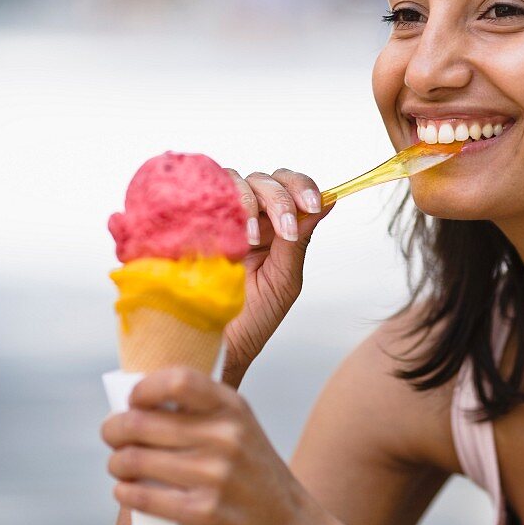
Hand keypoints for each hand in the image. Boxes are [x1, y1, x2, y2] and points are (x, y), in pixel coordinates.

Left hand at [101, 367, 319, 524]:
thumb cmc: (253, 474)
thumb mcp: (241, 428)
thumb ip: (201, 412)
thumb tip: (138, 402)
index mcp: (233, 408)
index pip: (178, 380)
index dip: (144, 388)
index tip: (133, 400)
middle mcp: (226, 437)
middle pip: (142, 423)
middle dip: (114, 428)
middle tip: (111, 434)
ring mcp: (215, 476)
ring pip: (136, 461)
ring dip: (116, 463)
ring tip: (119, 465)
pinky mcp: (202, 513)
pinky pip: (144, 498)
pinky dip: (125, 493)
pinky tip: (125, 490)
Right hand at [223, 166, 333, 383]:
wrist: (216, 345)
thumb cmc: (251, 319)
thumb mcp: (284, 279)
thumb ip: (302, 239)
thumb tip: (329, 200)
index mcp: (274, 228)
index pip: (290, 187)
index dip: (302, 187)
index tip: (312, 204)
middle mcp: (249, 218)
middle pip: (266, 179)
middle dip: (281, 198)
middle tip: (286, 230)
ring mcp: (221, 219)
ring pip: (237, 180)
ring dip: (252, 202)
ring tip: (253, 238)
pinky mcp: (194, 223)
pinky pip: (206, 195)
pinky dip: (223, 205)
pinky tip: (232, 233)